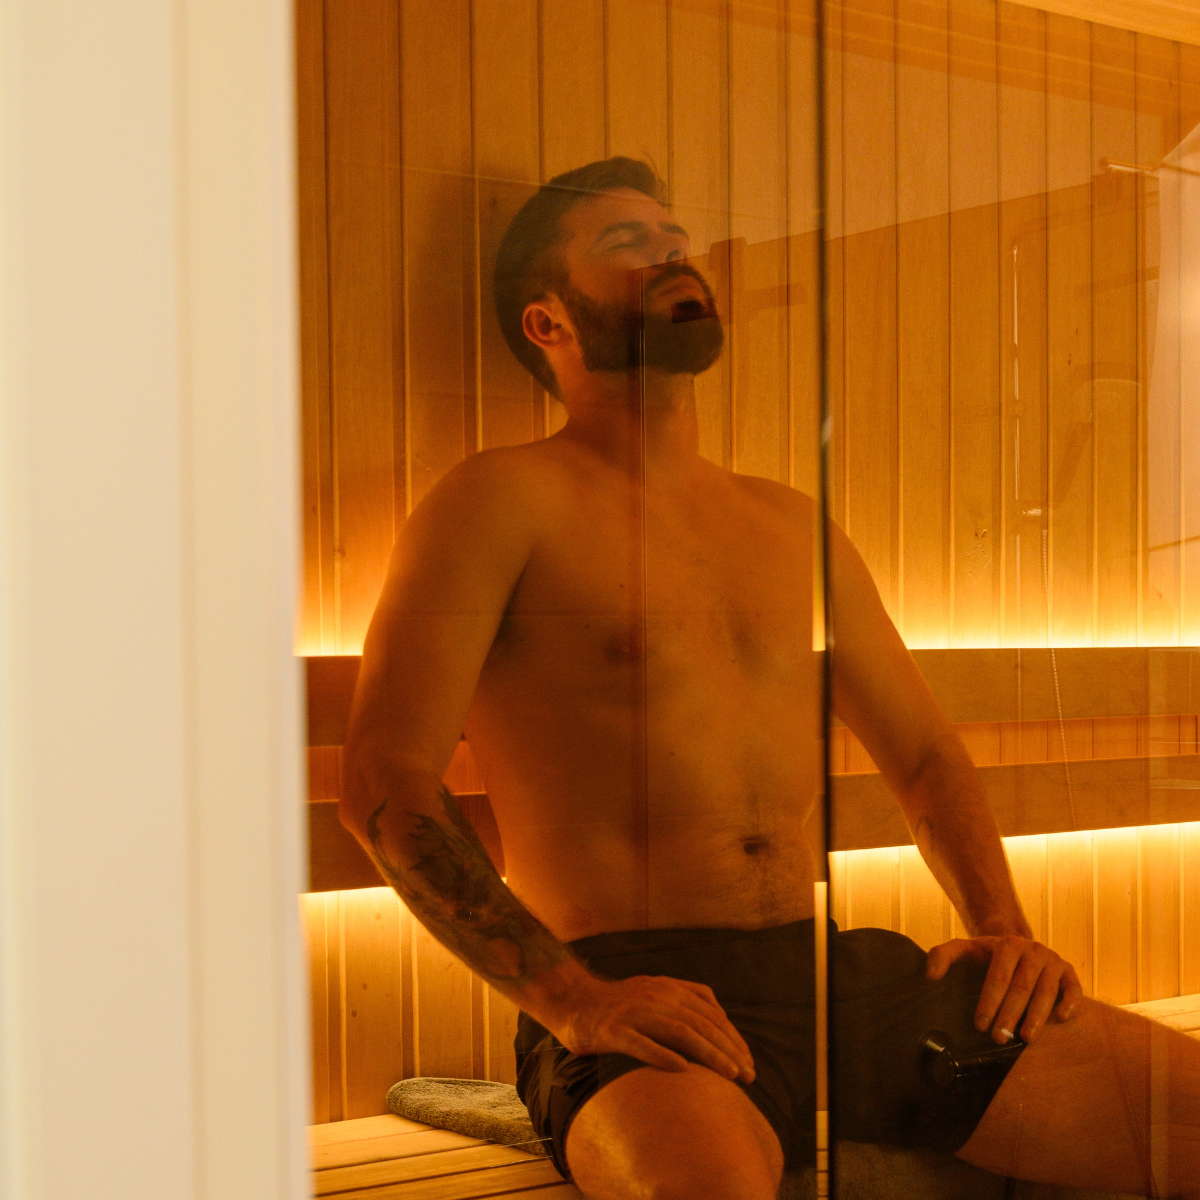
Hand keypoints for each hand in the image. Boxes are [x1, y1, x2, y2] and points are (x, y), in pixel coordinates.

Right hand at [548, 973, 756, 1083]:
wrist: (573, 1001)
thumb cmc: (620, 1004)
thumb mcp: (656, 991)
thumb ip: (687, 998)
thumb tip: (721, 1017)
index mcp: (668, 988)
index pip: (710, 1013)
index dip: (732, 1038)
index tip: (749, 1062)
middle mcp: (655, 996)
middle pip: (700, 1023)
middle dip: (729, 1050)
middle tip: (749, 1075)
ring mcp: (634, 1013)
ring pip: (679, 1032)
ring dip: (708, 1053)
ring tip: (729, 1074)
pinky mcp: (613, 1031)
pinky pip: (641, 1044)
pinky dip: (663, 1056)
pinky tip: (683, 1071)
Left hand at [926, 935, 1082, 1044]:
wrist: (1016, 946)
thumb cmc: (986, 955)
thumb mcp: (962, 950)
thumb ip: (941, 956)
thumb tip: (930, 976)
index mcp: (1007, 945)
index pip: (998, 977)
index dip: (989, 1002)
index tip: (979, 1026)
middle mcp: (1033, 950)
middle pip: (1022, 987)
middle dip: (1010, 1014)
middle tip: (1000, 1038)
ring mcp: (1053, 960)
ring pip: (1046, 991)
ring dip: (1037, 1016)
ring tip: (1026, 1038)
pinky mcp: (1069, 972)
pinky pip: (1074, 988)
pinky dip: (1071, 1003)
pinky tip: (1062, 1018)